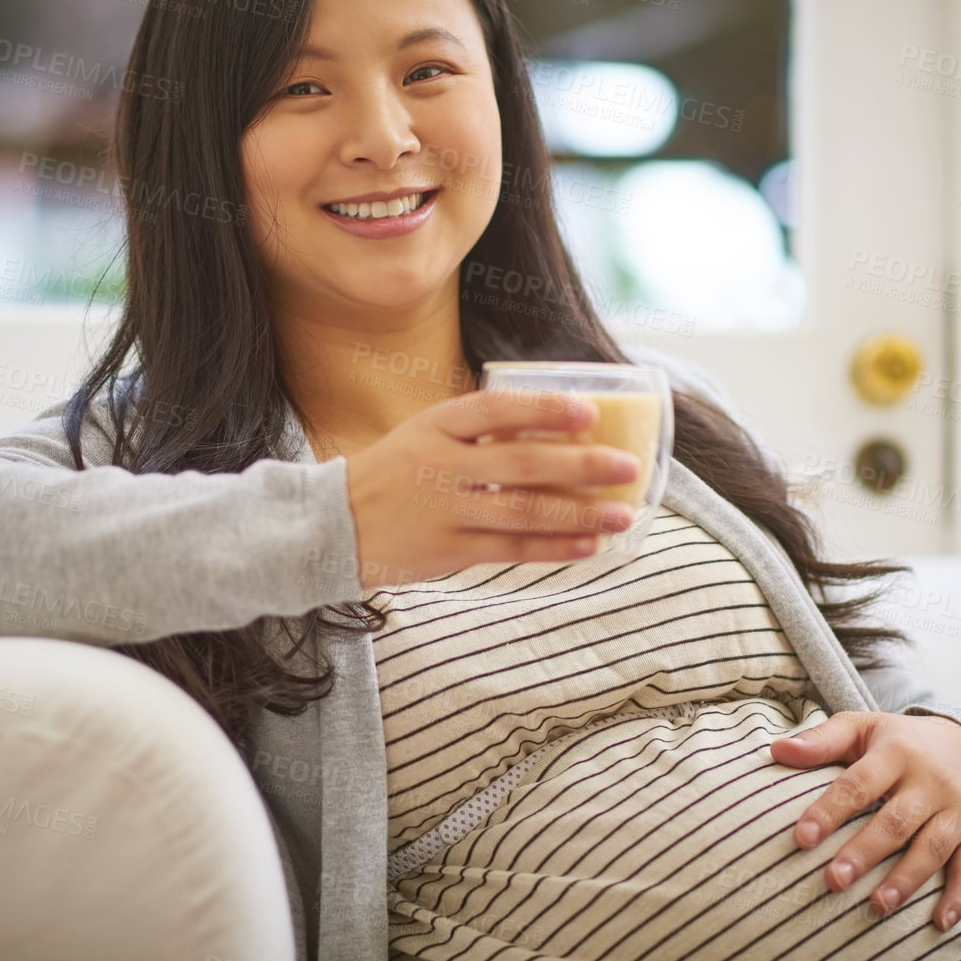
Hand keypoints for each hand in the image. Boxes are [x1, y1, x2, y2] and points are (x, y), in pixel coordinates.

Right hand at [342, 389, 641, 591]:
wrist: (333, 525)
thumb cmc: (395, 473)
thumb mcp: (426, 435)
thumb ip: (480, 432)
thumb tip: (560, 429)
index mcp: (436, 426)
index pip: (496, 410)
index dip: (544, 409)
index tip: (589, 411)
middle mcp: (441, 466)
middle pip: (521, 463)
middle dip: (580, 465)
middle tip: (627, 466)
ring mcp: (444, 511)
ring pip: (522, 512)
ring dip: (578, 513)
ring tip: (623, 513)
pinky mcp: (447, 551)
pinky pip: (510, 550)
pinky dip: (553, 548)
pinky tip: (588, 545)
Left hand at [769, 711, 960, 930]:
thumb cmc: (897, 741)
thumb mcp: (861, 728)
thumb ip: (820, 741)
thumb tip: (776, 750)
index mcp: (896, 753)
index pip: (858, 784)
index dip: (829, 812)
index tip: (801, 839)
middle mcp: (930, 782)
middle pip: (895, 821)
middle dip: (864, 853)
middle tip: (834, 881)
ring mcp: (957, 810)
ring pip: (932, 848)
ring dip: (905, 880)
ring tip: (876, 906)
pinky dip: (959, 896)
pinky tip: (939, 922)